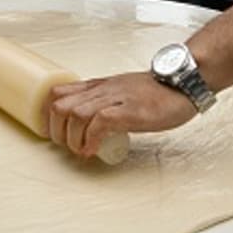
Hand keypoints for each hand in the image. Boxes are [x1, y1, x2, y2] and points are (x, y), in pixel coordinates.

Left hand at [46, 72, 195, 158]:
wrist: (184, 82)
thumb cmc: (158, 91)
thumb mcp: (123, 91)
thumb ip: (106, 102)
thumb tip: (90, 123)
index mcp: (99, 86)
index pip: (59, 91)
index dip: (48, 114)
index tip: (54, 132)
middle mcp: (103, 89)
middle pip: (60, 104)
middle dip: (56, 130)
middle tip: (66, 146)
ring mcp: (116, 98)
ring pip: (76, 113)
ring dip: (71, 138)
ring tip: (80, 150)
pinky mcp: (130, 110)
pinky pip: (101, 122)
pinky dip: (91, 139)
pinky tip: (93, 150)